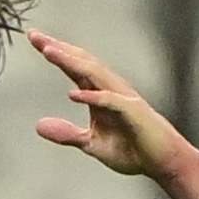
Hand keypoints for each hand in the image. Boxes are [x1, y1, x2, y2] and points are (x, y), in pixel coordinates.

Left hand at [29, 28, 188, 179]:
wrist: (164, 163)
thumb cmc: (133, 151)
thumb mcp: (91, 144)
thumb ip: (67, 134)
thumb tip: (38, 125)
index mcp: (100, 95)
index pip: (74, 68)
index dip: (55, 53)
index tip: (34, 39)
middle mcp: (111, 90)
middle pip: (81, 62)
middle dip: (58, 48)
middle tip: (34, 35)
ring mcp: (123, 99)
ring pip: (95, 73)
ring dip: (71, 62)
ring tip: (49, 51)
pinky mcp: (133, 113)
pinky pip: (111, 101)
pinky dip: (92, 96)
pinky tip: (73, 93)